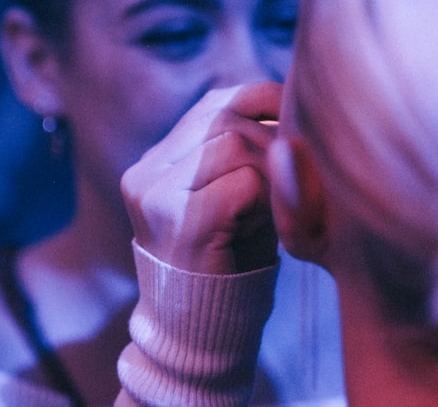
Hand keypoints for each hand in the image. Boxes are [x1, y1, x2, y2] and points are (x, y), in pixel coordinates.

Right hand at [121, 82, 280, 274]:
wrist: (200, 339)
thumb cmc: (227, 263)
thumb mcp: (228, 195)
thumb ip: (237, 150)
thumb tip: (280, 98)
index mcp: (153, 163)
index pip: (213, 103)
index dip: (259, 103)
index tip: (292, 123)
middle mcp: (145, 174)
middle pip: (223, 117)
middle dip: (271, 139)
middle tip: (291, 177)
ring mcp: (156, 197)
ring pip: (232, 142)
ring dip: (270, 171)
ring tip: (272, 207)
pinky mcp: (180, 223)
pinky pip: (243, 182)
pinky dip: (266, 201)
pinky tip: (263, 226)